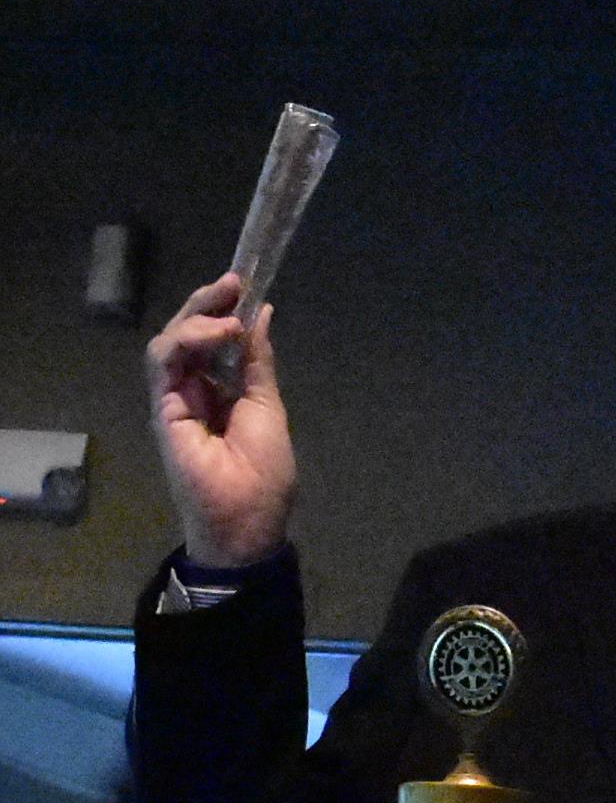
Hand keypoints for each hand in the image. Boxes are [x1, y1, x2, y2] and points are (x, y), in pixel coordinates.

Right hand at [145, 272, 295, 566]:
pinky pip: (163, 361)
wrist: (247, 518)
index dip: (224, 310)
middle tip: (232, 283)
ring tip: (229, 320)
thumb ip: (258, 361)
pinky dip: (187, 339)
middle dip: (207, 303)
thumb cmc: (264, 472)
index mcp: (221, 391)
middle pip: (187, 333)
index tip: (244, 286)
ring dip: (198, 319)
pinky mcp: (162, 407)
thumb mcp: (267, 405)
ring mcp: (174, 398)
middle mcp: (194, 390)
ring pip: (170, 340)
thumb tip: (260, 314)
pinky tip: (218, 334)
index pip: (213, 339)